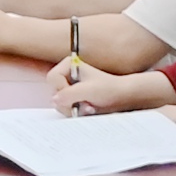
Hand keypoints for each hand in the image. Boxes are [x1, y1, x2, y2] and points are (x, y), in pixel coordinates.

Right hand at [49, 60, 171, 113]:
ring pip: (58, 102)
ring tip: (89, 106)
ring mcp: (68, 87)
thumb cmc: (109, 89)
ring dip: (73, 108)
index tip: (77, 93)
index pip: (52, 78)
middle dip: (69, 101)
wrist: (122, 97)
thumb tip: (54, 100)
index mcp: (68, 65)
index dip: (62, 88)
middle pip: (54, 92)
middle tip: (84, 103)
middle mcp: (66, 75)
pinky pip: (64, 108)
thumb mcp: (89, 90)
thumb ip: (69, 94)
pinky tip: (87, 109)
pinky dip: (75, 111)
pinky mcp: (72, 98)